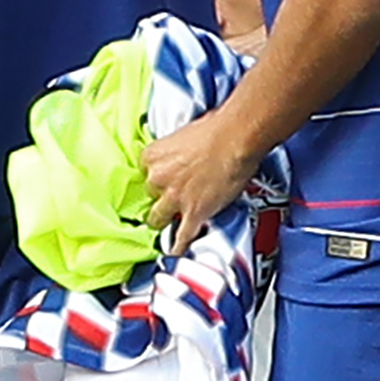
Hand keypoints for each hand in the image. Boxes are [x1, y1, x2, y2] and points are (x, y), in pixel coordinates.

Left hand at [143, 110, 259, 255]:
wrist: (236, 137)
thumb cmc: (217, 129)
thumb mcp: (184, 134)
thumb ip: (177, 151)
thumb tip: (184, 154)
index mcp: (153, 156)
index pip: (144, 172)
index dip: (156, 177)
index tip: (161, 181)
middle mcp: (158, 178)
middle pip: (149, 195)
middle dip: (160, 197)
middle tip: (171, 198)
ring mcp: (174, 198)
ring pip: (157, 219)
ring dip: (163, 222)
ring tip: (167, 225)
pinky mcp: (193, 214)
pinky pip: (181, 236)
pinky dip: (178, 246)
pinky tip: (175, 251)